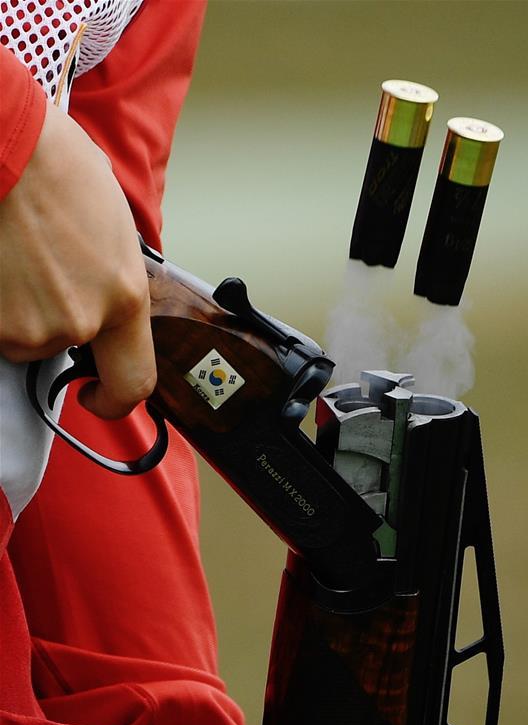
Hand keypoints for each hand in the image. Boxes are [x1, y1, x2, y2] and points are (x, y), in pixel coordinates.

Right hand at [0, 100, 155, 418]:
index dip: (115, 399)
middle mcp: (80, 321)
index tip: (97, 394)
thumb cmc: (56, 164)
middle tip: (40, 267)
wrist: (4, 141)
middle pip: (63, 347)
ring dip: (18, 306)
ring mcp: (27, 325)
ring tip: (16, 251)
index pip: (134, 383)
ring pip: (22, 336)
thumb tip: (104, 297)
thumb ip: (114, 279)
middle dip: (53, 318)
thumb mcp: (114, 227)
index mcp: (124, 299)